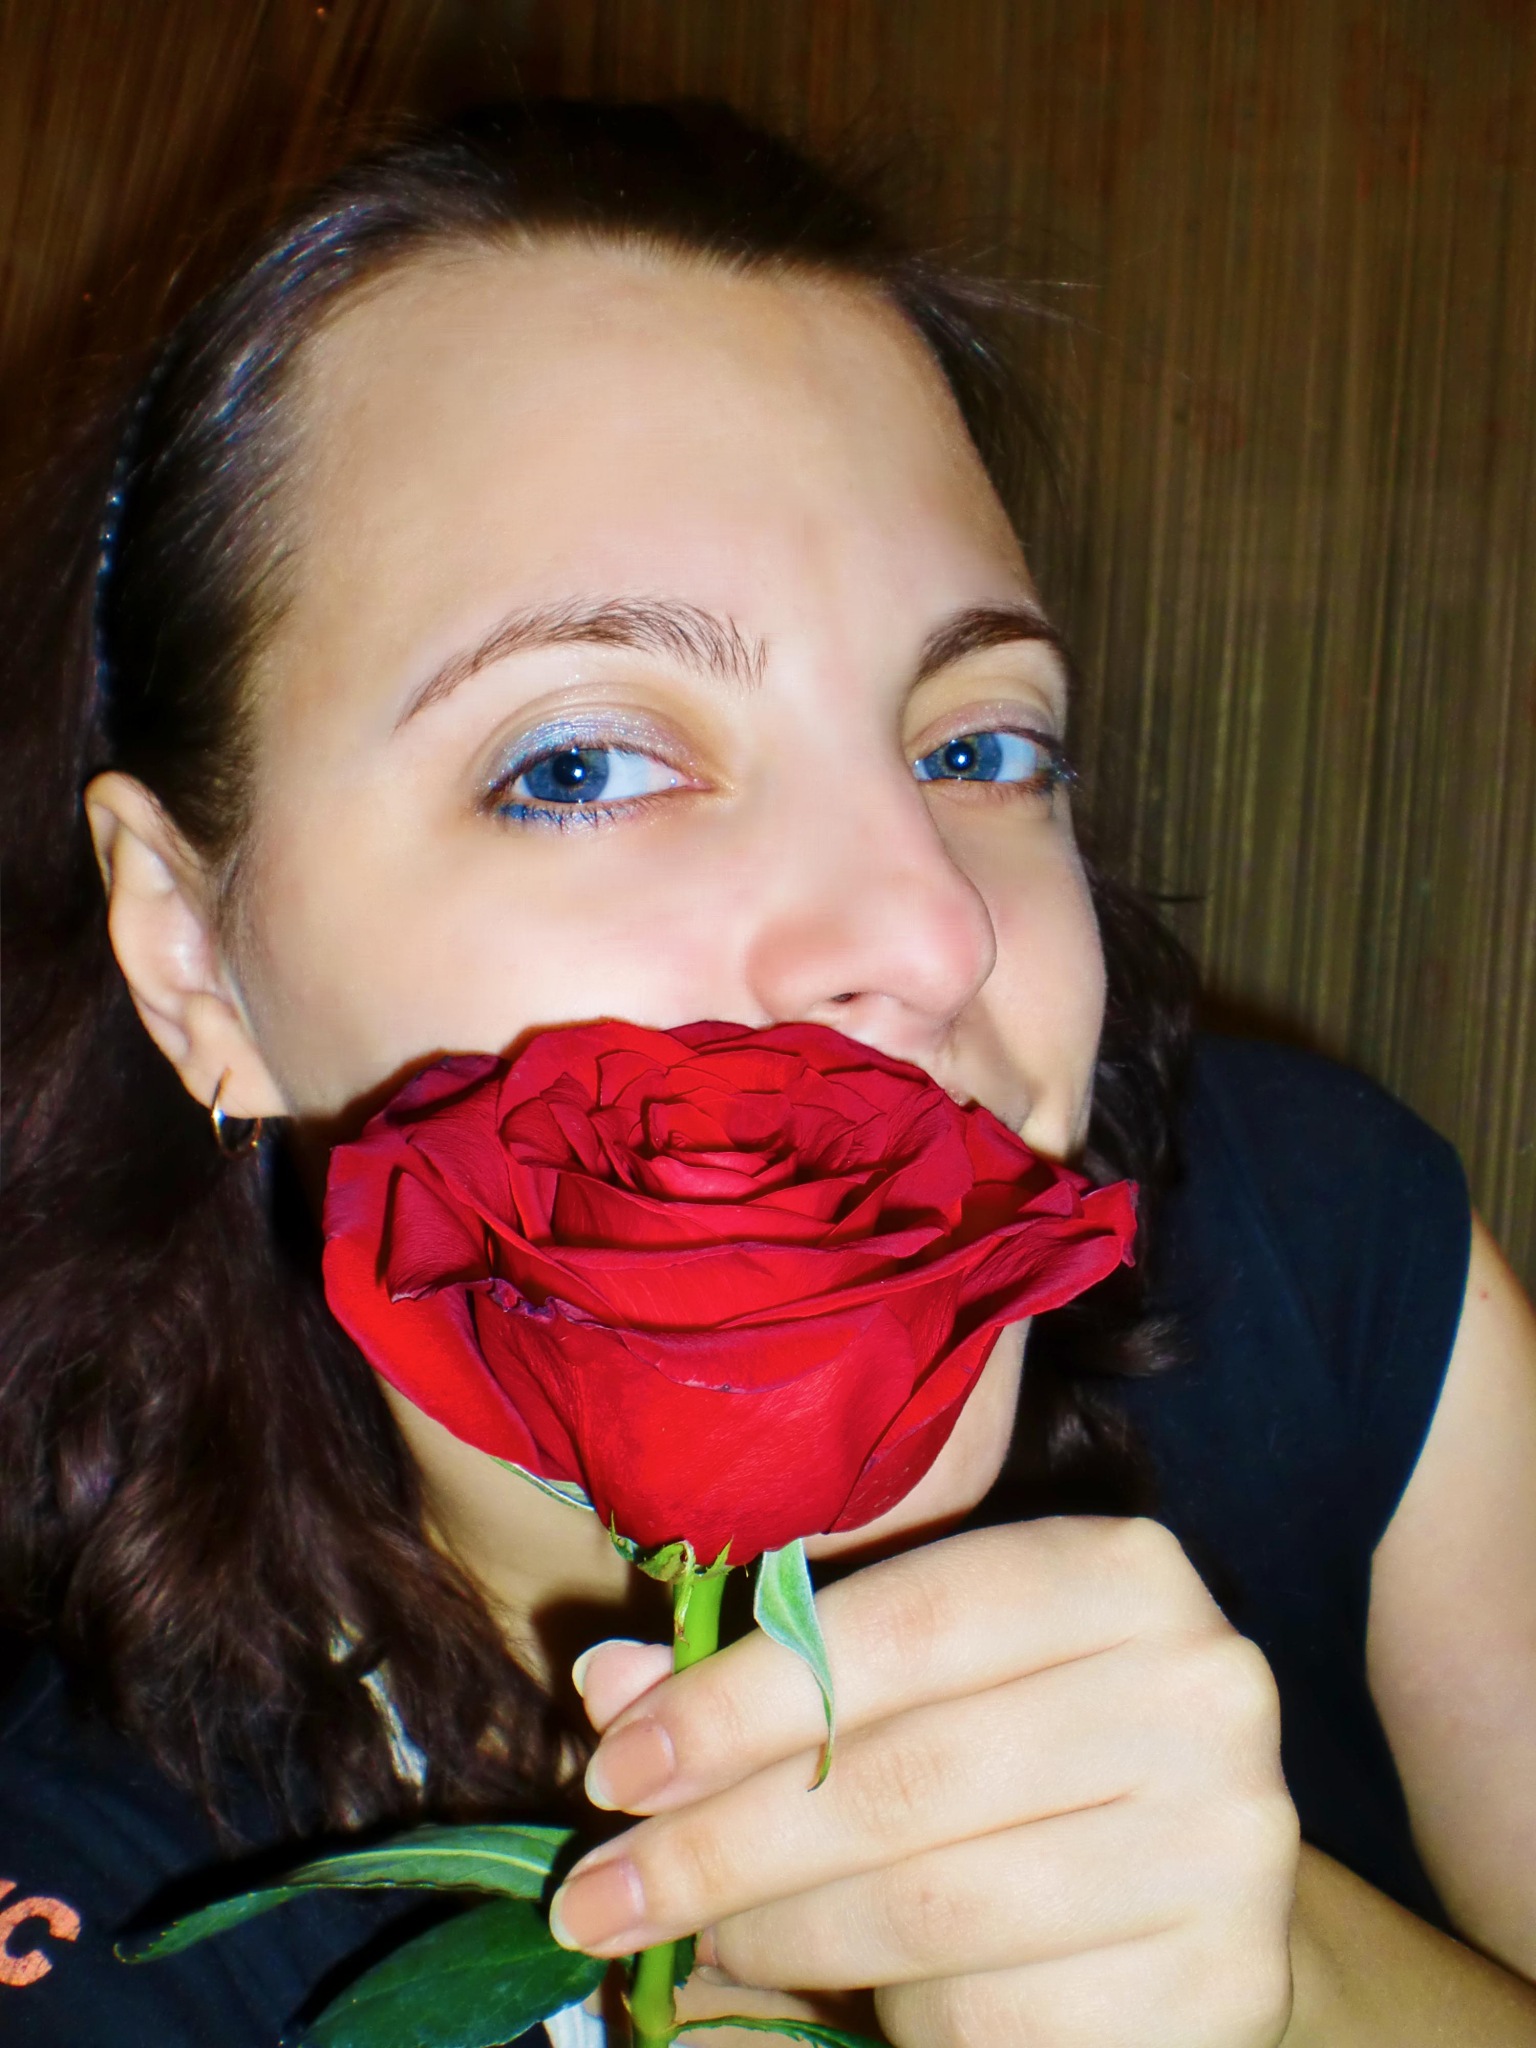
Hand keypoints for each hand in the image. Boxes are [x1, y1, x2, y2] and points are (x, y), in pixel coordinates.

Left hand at [553, 1518, 1298, 2047]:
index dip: (741, 1700)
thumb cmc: (1018, 1745)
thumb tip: (608, 1681)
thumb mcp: (906, 1680)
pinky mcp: (1223, 1983)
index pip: (903, 1624)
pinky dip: (895, 2021)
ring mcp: (1230, 1844)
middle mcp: (1202, 1690)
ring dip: (780, 1935)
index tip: (615, 1770)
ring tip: (697, 1943)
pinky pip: (1002, 2017)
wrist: (1194, 1881)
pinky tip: (844, 2002)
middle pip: (905, 1777)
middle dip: (724, 1844)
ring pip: (938, 1905)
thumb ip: (771, 1675)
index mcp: (1122, 1571)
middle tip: (602, 1894)